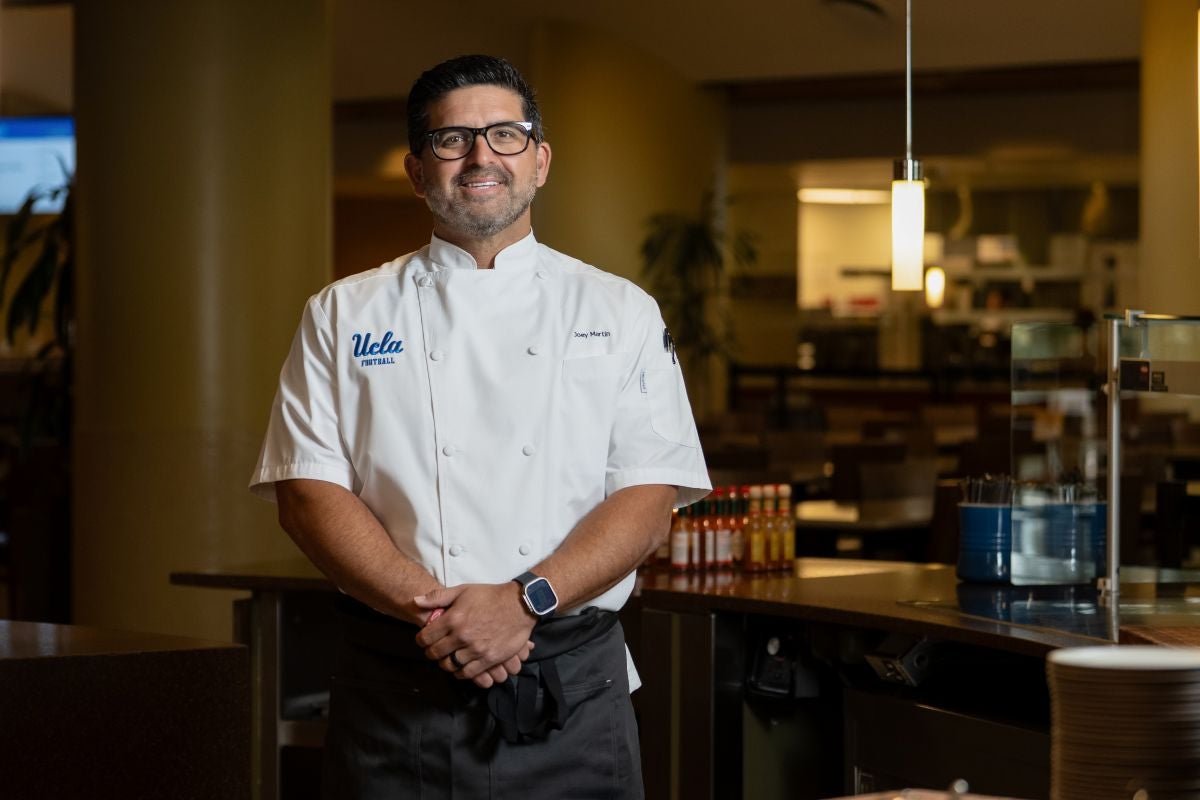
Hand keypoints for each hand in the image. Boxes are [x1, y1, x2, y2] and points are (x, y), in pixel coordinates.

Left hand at [414, 583, 535, 688]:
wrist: (519, 605)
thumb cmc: (490, 596)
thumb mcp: (463, 590)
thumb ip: (438, 596)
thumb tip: (415, 601)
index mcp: (453, 618)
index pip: (425, 637)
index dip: (421, 639)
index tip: (424, 639)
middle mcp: (462, 636)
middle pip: (435, 653)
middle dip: (431, 652)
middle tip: (435, 649)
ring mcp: (475, 649)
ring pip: (449, 665)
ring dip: (445, 662)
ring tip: (447, 657)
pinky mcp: (488, 659)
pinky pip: (467, 673)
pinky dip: (460, 672)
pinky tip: (460, 665)